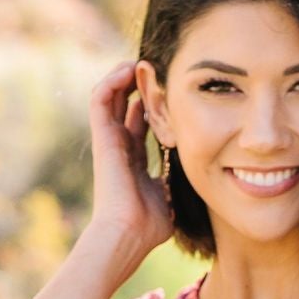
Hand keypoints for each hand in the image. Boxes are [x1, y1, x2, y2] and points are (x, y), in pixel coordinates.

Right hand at [84, 59, 173, 279]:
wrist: (127, 234)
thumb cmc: (148, 226)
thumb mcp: (170, 198)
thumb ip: (176, 183)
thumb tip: (198, 177)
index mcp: (134, 161)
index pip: (140, 125)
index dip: (151, 106)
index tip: (169, 90)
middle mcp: (119, 148)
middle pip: (124, 106)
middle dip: (138, 86)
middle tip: (154, 70)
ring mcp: (109, 141)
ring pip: (109, 97)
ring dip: (121, 77)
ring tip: (139, 63)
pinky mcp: (101, 137)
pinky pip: (100, 100)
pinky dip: (111, 81)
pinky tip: (127, 69)